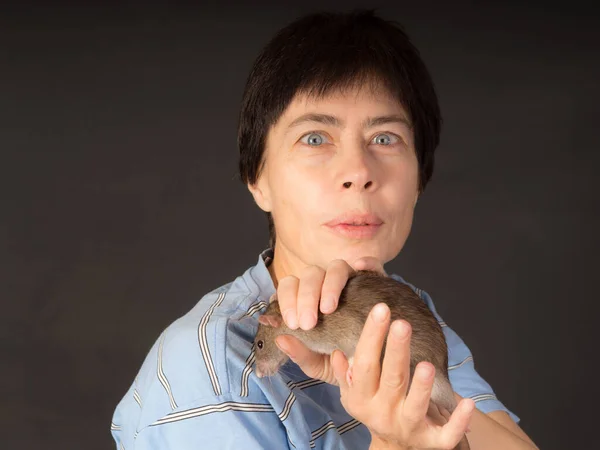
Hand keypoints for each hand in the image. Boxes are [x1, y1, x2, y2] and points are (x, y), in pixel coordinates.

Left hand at [274, 256, 385, 384]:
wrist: (374, 371)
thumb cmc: (340, 364)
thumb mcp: (318, 364)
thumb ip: (299, 353)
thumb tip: (280, 339)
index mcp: (307, 302)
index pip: (290, 287)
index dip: (287, 300)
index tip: (292, 323)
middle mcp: (326, 287)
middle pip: (310, 275)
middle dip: (305, 296)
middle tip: (308, 323)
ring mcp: (352, 283)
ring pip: (336, 268)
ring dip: (329, 285)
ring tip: (328, 308)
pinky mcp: (376, 283)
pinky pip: (371, 265)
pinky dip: (366, 263)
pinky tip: (360, 268)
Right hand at [331, 303, 474, 449]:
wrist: (393, 448)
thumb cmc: (374, 408)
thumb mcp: (354, 394)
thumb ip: (345, 373)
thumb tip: (338, 352)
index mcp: (362, 398)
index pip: (365, 364)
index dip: (372, 337)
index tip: (381, 310)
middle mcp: (383, 413)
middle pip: (391, 380)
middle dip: (396, 351)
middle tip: (402, 324)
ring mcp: (408, 427)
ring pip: (415, 406)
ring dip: (422, 387)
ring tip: (426, 365)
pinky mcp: (432, 441)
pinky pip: (446, 434)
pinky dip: (458, 420)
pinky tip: (467, 402)